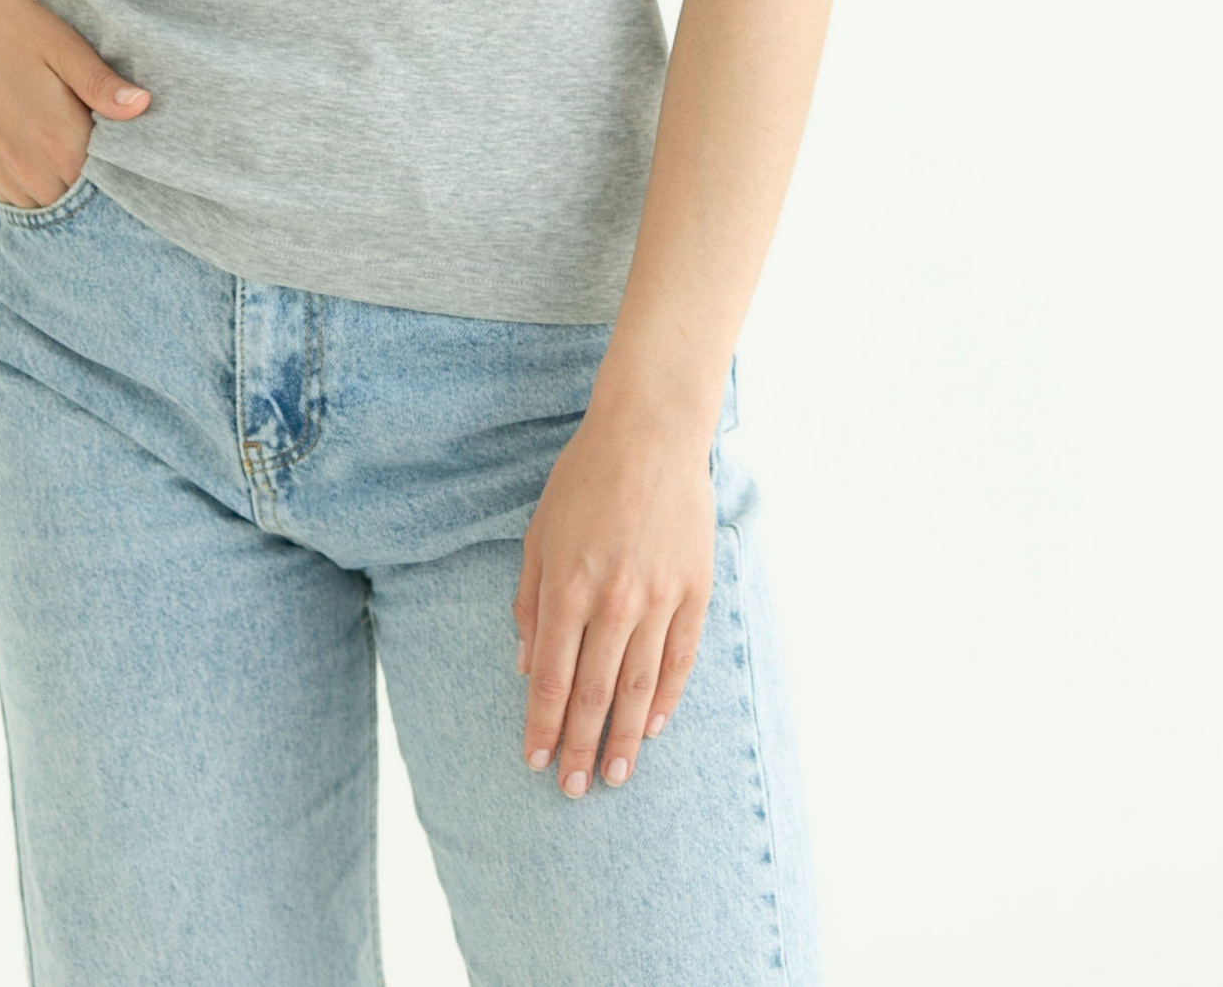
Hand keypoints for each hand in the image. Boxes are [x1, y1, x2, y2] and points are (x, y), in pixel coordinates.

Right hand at [0, 0, 151, 206]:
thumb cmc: (3, 27)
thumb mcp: (60, 45)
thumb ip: (101, 84)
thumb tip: (142, 106)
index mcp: (59, 145)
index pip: (111, 176)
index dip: (122, 156)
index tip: (123, 131)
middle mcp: (29, 172)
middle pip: (80, 192)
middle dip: (93, 171)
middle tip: (91, 126)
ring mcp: (1, 175)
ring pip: (49, 199)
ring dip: (61, 178)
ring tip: (64, 135)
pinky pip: (19, 195)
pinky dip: (34, 179)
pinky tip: (38, 144)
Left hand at [512, 404, 715, 796]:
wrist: (649, 435)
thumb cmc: (585, 479)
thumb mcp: (539, 534)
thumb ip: (530, 602)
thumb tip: (528, 665)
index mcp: (567, 586)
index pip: (552, 677)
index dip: (543, 724)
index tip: (535, 760)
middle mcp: (613, 601)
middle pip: (594, 694)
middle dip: (581, 746)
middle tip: (573, 788)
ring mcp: (658, 599)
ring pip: (639, 687)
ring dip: (624, 738)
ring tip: (614, 776)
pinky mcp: (694, 591)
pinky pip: (679, 659)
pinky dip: (665, 698)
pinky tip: (651, 727)